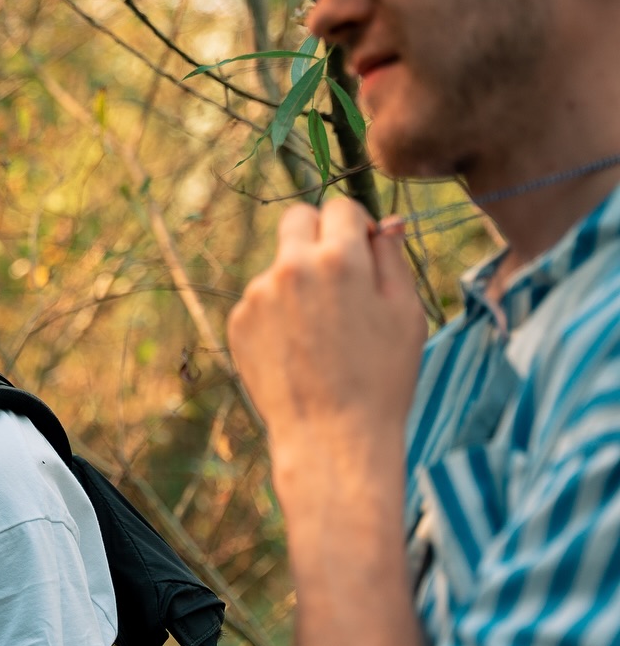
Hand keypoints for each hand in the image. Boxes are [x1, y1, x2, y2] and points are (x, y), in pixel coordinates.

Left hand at [227, 199, 427, 524]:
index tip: (363, 248)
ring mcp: (258, 293)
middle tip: (337, 272)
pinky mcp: (239, 320)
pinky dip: (278, 315)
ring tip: (322, 334)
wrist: (330, 438)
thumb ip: (392, 259)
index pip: (339, 207)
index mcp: (339, 258)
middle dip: (318, 233)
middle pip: (297, 218)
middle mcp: (291, 266)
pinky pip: (262, 300)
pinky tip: (298, 351)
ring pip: (280, 265)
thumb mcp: (405, 315)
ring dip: (299, 282)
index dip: (356, 226)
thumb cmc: (380, 379)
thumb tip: (387, 223)